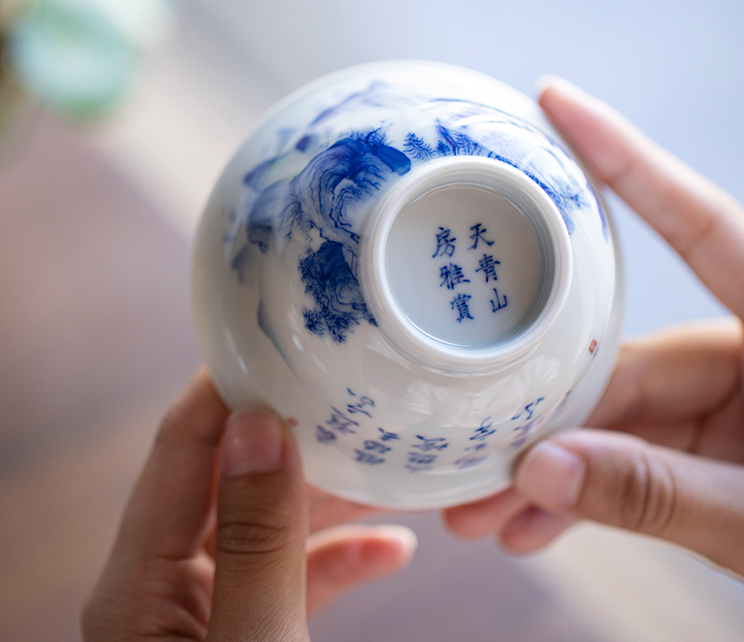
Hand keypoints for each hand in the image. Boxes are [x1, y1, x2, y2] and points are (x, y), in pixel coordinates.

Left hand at [82, 369, 415, 640]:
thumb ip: (256, 541)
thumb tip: (258, 428)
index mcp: (139, 583)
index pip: (182, 444)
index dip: (228, 384)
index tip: (286, 342)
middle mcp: (162, 585)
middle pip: (231, 476)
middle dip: (295, 432)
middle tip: (352, 391)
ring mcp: (203, 609)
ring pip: (268, 522)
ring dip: (330, 495)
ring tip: (386, 456)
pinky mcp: (241, 631)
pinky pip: (289, 576)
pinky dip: (338, 559)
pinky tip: (391, 547)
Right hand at [444, 78, 743, 621]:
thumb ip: (665, 495)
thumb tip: (539, 467)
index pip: (704, 225)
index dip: (627, 159)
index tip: (556, 101)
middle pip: (629, 357)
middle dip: (548, 412)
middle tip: (472, 439)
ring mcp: (735, 405)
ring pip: (617, 418)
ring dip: (552, 468)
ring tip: (481, 509)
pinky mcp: (713, 452)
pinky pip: (633, 460)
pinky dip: (584, 495)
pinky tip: (530, 526)